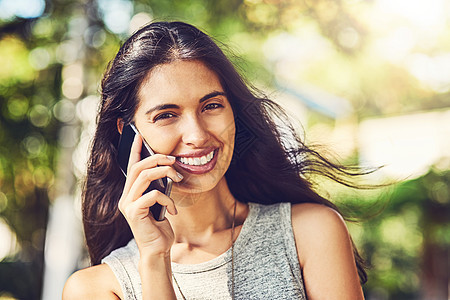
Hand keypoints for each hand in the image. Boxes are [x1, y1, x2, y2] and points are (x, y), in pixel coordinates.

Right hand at [118, 134, 181, 257]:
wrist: (158, 249)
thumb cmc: (159, 226)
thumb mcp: (160, 202)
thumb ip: (157, 187)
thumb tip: (167, 170)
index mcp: (131, 192)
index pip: (131, 166)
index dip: (135, 150)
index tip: (140, 135)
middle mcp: (126, 196)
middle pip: (138, 167)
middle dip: (157, 159)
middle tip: (173, 160)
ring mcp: (128, 204)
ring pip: (144, 176)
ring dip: (164, 173)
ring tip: (177, 177)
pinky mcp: (134, 212)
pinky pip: (152, 194)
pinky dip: (167, 198)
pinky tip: (173, 209)